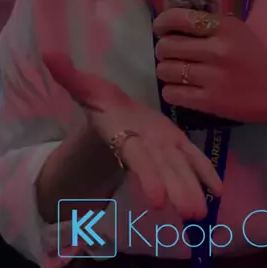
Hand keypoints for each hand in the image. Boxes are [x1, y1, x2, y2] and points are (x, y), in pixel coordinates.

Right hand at [42, 52, 221, 220]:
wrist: (117, 116)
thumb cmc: (103, 104)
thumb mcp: (87, 89)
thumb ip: (70, 76)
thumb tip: (48, 52)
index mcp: (125, 136)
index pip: (137, 159)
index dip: (147, 177)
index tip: (158, 202)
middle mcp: (146, 147)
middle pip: (163, 170)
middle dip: (177, 191)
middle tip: (192, 214)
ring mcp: (164, 148)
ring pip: (180, 168)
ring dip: (192, 189)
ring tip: (202, 214)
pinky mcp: (177, 144)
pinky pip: (194, 158)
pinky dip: (205, 173)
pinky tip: (218, 191)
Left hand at [154, 9, 266, 127]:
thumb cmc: (255, 58)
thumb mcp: (237, 31)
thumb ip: (208, 24)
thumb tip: (171, 21)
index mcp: (224, 27)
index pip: (179, 18)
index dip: (162, 23)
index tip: (160, 29)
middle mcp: (217, 50)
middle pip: (167, 46)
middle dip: (163, 50)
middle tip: (169, 54)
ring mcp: (213, 77)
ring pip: (165, 70)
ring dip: (165, 71)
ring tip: (175, 72)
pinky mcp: (210, 101)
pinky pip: (172, 94)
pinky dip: (170, 91)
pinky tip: (179, 89)